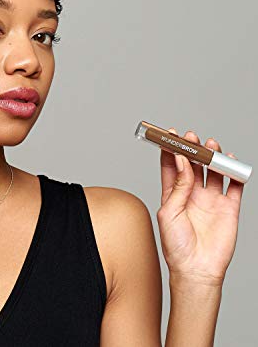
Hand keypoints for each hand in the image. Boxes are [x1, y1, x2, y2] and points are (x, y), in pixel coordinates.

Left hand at [156, 128, 244, 285]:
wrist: (196, 269)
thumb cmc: (176, 245)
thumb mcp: (169, 212)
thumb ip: (177, 186)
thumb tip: (181, 160)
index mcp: (173, 193)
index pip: (172, 165)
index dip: (171, 149)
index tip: (169, 134)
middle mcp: (192, 193)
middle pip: (193, 164)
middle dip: (192, 148)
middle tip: (191, 136)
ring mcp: (211, 199)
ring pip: (213, 171)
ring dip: (212, 157)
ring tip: (210, 145)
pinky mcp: (228, 208)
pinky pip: (234, 186)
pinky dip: (234, 173)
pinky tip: (231, 162)